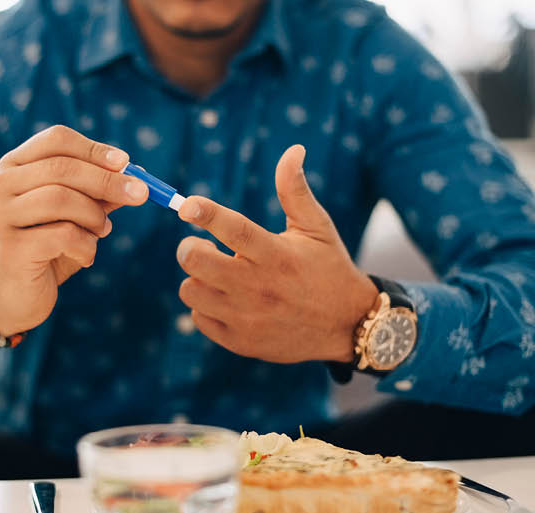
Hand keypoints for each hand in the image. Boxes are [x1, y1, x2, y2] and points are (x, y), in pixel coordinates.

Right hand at [0, 125, 148, 347]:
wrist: (12, 298)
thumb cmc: (46, 250)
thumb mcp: (74, 216)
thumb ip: (97, 194)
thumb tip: (137, 175)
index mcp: (13, 167)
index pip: (56, 139)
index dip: (94, 149)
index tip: (126, 163)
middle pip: (62, 168)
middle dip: (108, 180)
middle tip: (140, 194)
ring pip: (61, 198)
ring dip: (94, 216)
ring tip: (101, 232)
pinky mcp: (9, 248)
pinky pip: (63, 234)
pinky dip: (86, 245)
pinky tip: (85, 256)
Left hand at [175, 145, 377, 363]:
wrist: (347, 326)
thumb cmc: (328, 268)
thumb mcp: (317, 227)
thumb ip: (295, 190)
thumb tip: (294, 149)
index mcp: (277, 255)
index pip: (235, 229)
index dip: (206, 214)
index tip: (187, 205)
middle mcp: (259, 287)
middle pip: (197, 262)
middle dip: (189, 247)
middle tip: (198, 245)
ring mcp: (247, 317)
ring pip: (190, 290)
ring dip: (197, 278)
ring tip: (215, 274)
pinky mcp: (240, 341)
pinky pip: (198, 318)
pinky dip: (204, 307)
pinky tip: (225, 299)